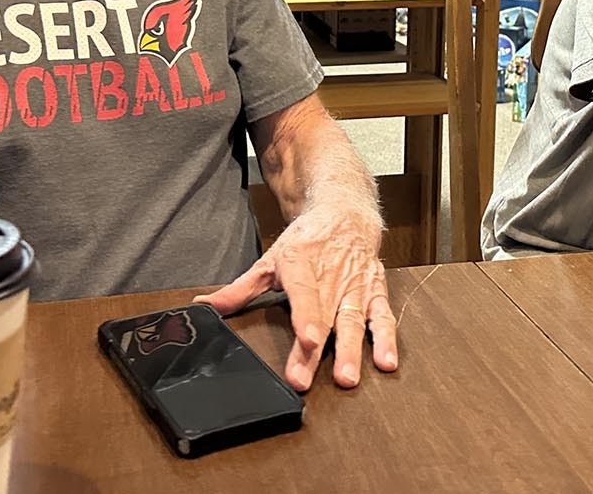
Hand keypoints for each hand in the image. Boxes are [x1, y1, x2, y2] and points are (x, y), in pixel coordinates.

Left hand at [196, 203, 398, 390]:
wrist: (345, 213)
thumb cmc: (306, 241)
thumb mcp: (269, 260)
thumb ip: (239, 289)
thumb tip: (205, 306)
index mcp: (301, 265)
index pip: (304, 294)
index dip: (306, 318)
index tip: (305, 340)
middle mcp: (330, 278)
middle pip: (324, 317)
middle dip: (315, 351)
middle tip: (305, 379)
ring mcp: (355, 287)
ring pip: (354, 321)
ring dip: (352, 351)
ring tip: (347, 377)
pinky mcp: (375, 292)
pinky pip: (382, 317)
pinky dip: (386, 339)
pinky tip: (386, 362)